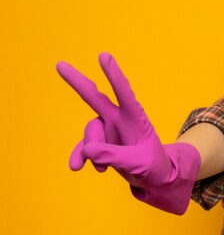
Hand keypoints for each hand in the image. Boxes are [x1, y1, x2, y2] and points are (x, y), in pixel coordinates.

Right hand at [57, 53, 199, 213]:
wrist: (152, 178)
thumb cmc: (152, 166)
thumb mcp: (138, 164)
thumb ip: (114, 156)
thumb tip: (88, 151)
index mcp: (136, 118)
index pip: (124, 93)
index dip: (114, 75)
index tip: (104, 56)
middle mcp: (119, 119)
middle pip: (95, 97)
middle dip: (78, 82)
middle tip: (60, 65)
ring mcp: (108, 129)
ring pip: (89, 132)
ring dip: (92, 150)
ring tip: (102, 168)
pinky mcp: (100, 142)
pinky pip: (84, 146)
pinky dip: (80, 156)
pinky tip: (77, 167)